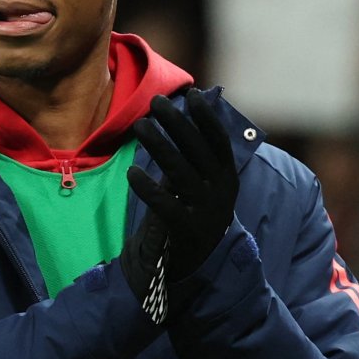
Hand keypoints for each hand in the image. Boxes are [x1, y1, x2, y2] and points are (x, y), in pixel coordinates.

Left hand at [128, 89, 238, 282]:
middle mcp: (220, 192)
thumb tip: (185, 112)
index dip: (207, 117)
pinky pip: (164, 205)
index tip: (192, 94)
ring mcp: (204, 212)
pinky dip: (147, 187)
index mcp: (226, 177)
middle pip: (197, 151)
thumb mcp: (203, 183)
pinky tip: (131, 172)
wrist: (194, 264)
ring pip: (179, 172)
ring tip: (140, 125)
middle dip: (177, 123)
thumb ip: (194, 154)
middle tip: (156, 101)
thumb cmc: (193, 211)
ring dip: (159, 145)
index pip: (219, 141)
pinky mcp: (185, 231)